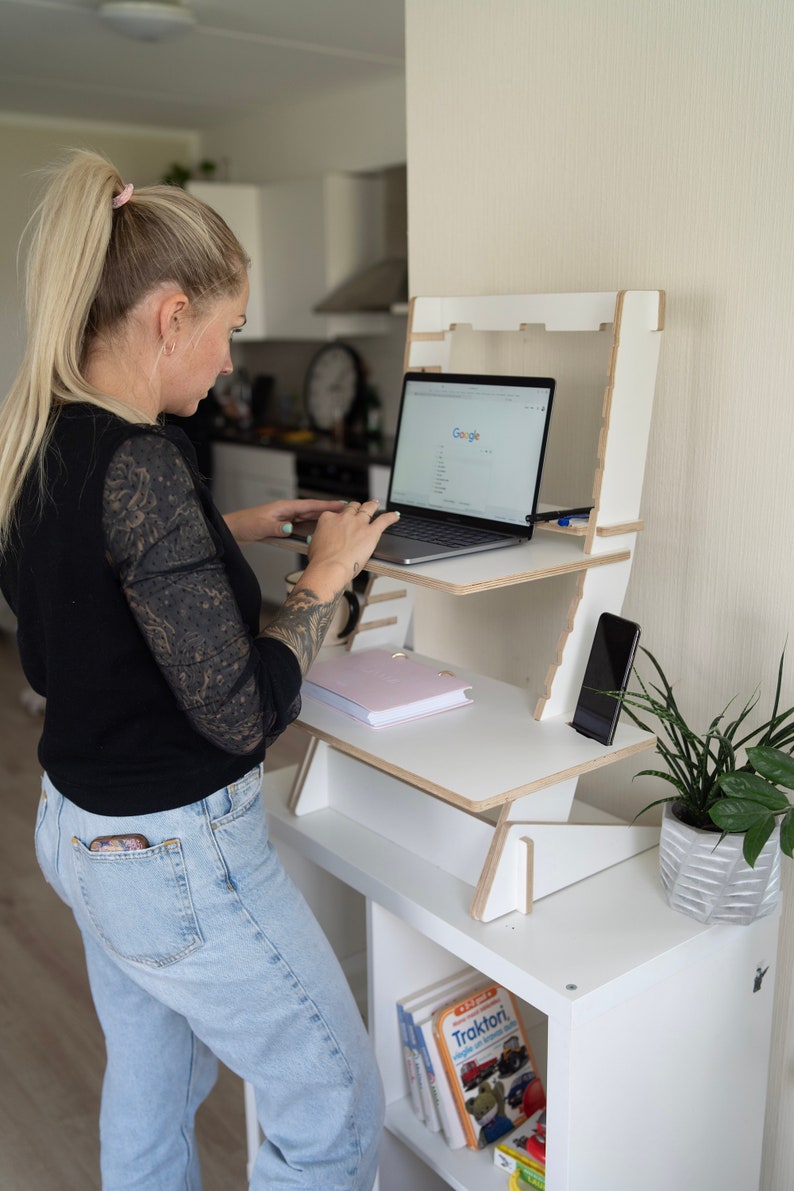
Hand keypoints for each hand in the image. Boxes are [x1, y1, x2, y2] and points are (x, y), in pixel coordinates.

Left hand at [222, 499, 344, 544]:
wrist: (233, 530)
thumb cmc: (245, 524)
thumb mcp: (260, 527)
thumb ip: (276, 527)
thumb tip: (289, 529)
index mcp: (284, 507)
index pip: (309, 505)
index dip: (326, 505)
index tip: (342, 505)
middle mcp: (286, 512)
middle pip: (312, 511)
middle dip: (329, 511)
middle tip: (347, 513)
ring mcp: (285, 519)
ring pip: (308, 519)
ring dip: (322, 520)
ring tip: (338, 522)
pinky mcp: (282, 527)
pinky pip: (301, 527)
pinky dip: (312, 528)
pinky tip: (319, 533)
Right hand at [261, 500, 399, 673]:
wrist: (328, 569)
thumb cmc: (320, 562)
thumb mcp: (313, 545)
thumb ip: (321, 538)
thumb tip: (322, 542)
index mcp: (328, 519)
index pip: (336, 512)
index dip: (341, 515)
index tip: (343, 519)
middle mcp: (344, 518)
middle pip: (353, 507)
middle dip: (357, 507)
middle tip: (360, 508)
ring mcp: (358, 523)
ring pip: (368, 508)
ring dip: (373, 505)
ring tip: (376, 504)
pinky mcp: (371, 532)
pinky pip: (384, 520)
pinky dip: (391, 517)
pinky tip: (396, 515)